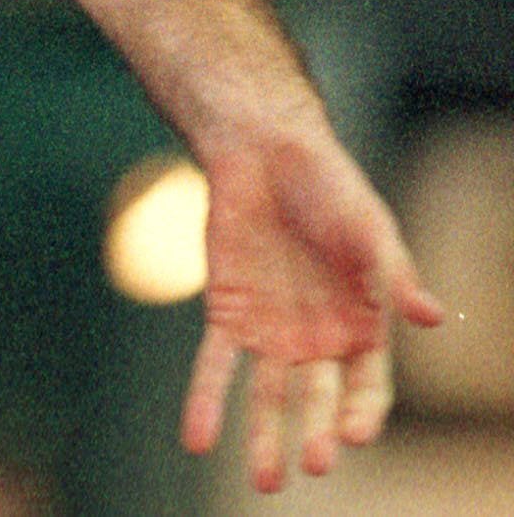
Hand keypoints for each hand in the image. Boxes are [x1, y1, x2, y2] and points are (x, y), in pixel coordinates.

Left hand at [180, 133, 444, 492]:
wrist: (264, 150)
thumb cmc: (330, 188)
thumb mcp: (370, 229)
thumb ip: (393, 275)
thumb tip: (433, 317)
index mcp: (363, 327)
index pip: (368, 387)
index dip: (364, 413)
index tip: (356, 436)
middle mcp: (318, 339)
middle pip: (318, 399)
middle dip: (317, 433)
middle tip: (314, 466)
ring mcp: (270, 330)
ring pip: (266, 396)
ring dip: (262, 436)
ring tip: (264, 480)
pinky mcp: (227, 312)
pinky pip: (214, 365)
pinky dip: (205, 401)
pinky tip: (197, 439)